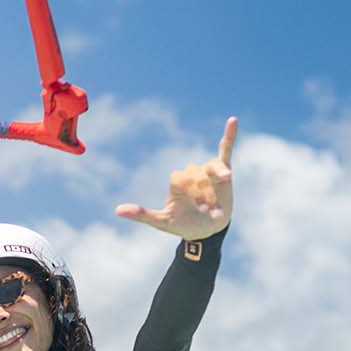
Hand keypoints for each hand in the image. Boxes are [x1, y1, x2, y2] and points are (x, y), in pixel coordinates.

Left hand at [115, 116, 236, 240]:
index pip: (179, 178)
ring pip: (212, 168)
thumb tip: (117, 210)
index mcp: (176, 181)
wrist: (209, 230)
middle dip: (203, 193)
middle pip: (196, 174)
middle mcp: (190, 172)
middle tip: (206, 208)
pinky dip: (230, 135)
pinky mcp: (223, 169)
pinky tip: (233, 120)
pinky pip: (226, 149)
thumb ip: (143, 215)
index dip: (187, 194)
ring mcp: (206, 170)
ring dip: (217, 180)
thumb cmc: (184, 225)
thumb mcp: (162, 222)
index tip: (193, 208)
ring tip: (219, 192)